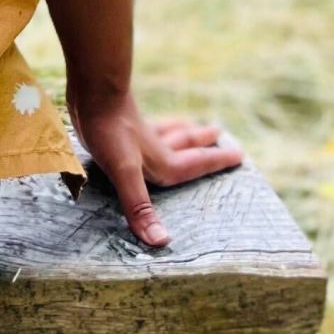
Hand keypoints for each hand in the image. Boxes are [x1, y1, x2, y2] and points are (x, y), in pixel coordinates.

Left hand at [70, 88, 243, 247]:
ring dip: (182, 131)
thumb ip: (140, 207)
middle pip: (186, 144)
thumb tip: (161, 241)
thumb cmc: (110, 132)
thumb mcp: (125, 173)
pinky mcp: (121, 123)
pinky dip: (153, 126)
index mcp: (162, 163)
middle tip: (220, 133)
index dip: (217, 162)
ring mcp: (139, 134)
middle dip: (204, 143)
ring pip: (168, 133)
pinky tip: (146, 123)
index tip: (239, 155)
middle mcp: (155, 148)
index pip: (197, 164)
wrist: (93, 91)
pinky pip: (145, 127)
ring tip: (192, 126)